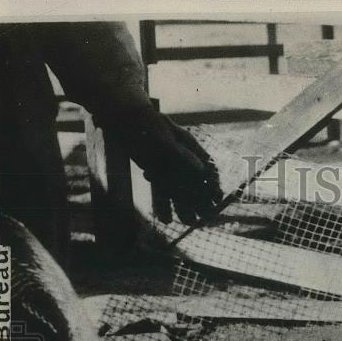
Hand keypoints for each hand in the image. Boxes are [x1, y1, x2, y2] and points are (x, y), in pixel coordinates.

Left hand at [106, 106, 223, 224]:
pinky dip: (164, 206)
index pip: (209, 171)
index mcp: (192, 150)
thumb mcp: (165, 134)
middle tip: (204, 218)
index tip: (217, 200)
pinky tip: (165, 218)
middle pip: (197, 187)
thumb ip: (182, 151)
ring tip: (186, 222)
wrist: (125, 118)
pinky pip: (162, 194)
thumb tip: (200, 168)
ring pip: (180, 194)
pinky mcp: (156, 175)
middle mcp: (183, 162)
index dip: (214, 186)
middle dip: (202, 204)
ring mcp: (170, 170)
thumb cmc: (148, 121)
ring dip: (184, 209)